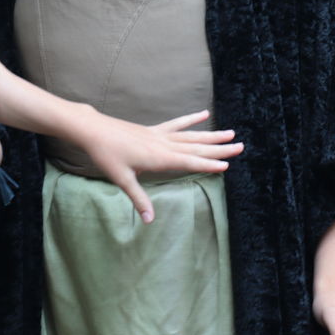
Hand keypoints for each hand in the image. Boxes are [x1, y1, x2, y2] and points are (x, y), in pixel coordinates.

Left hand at [77, 109, 242, 223]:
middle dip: (219, 148)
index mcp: (159, 158)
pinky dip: (191, 119)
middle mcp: (163, 144)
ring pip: (191, 135)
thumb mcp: (122, 179)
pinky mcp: (153, 129)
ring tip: (230, 133)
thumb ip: (138, 199)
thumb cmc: (107, 155)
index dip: (209, 163)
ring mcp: (159, 135)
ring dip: (211, 135)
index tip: (228, 164)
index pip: (189, 161)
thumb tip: (149, 221)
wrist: (93, 130)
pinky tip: (204, 114)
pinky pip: (176, 124)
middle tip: (240, 146)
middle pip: (196, 147)